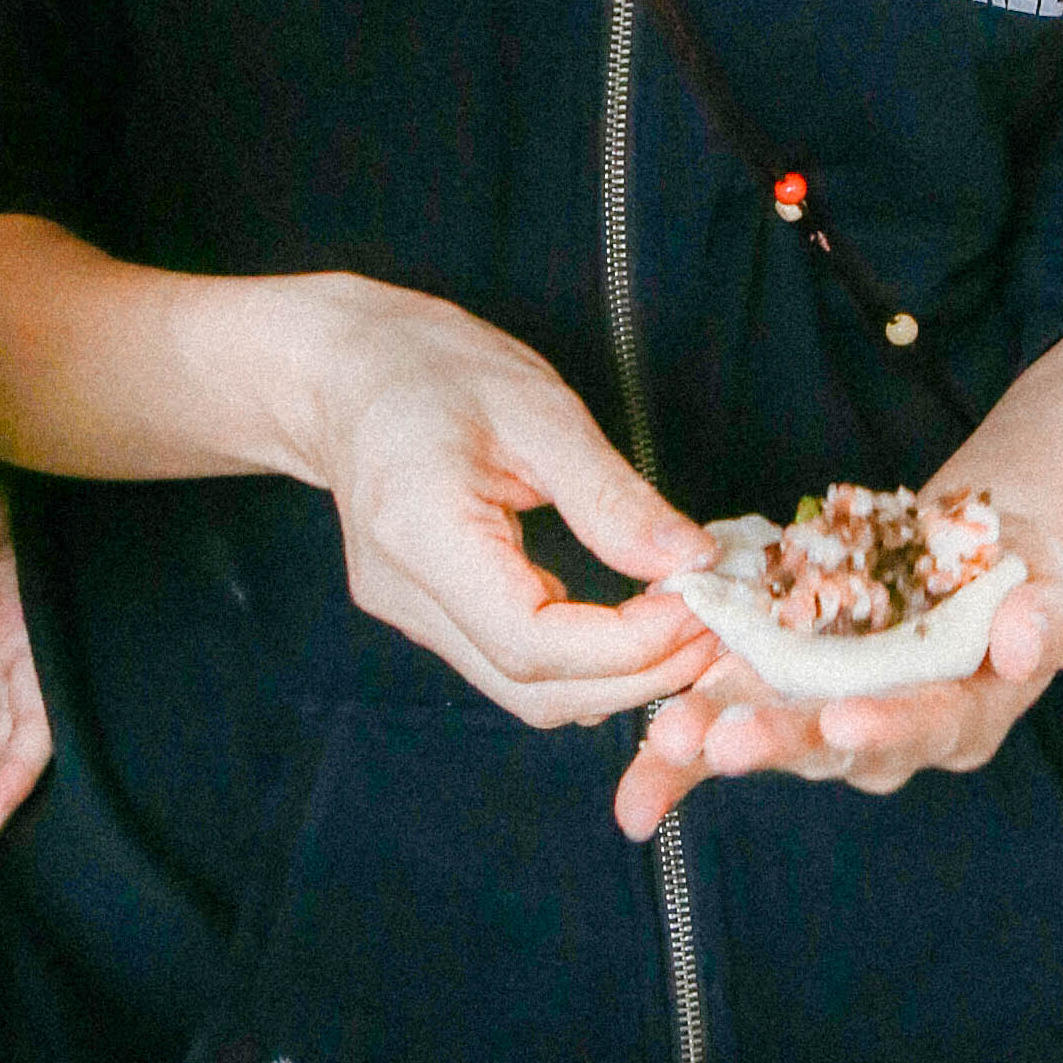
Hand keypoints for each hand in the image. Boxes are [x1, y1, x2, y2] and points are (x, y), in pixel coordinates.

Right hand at [303, 280, 718, 730]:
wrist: (345, 371)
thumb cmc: (434, 369)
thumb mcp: (537, 409)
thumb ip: (611, 495)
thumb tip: (691, 560)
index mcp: (420, 534)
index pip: (532, 640)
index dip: (629, 644)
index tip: (701, 605)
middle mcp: (406, 596)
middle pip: (533, 689)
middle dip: (639, 675)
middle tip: (717, 625)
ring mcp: (410, 616)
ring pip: (527, 693)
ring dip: (619, 678)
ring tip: (689, 624)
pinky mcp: (428, 618)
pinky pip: (515, 667)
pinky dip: (586, 661)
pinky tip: (637, 619)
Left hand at [612, 494, 1062, 846]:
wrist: (963, 557)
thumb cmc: (1014, 576)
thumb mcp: (1045, 585)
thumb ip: (1040, 619)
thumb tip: (1021, 646)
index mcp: (959, 717)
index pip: (926, 728)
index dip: (888, 727)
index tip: (847, 719)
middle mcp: (885, 734)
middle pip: (833, 750)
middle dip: (779, 745)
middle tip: (727, 743)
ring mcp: (823, 716)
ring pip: (771, 743)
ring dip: (715, 748)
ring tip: (668, 740)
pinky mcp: (774, 696)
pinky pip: (725, 729)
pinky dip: (680, 760)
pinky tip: (638, 786)